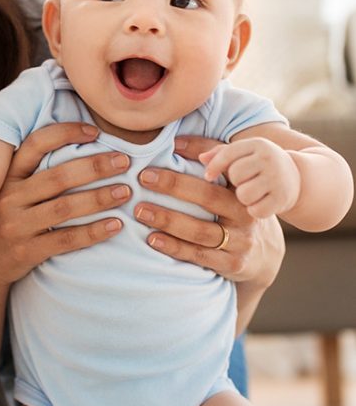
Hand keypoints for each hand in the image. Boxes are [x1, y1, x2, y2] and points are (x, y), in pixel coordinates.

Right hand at [0, 122, 130, 283]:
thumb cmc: (7, 218)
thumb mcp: (12, 190)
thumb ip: (36, 170)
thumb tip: (83, 143)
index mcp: (9, 176)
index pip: (37, 144)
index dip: (66, 133)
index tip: (96, 132)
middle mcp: (10, 197)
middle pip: (58, 177)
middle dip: (95, 167)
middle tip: (124, 162)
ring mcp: (16, 226)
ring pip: (64, 208)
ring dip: (99, 198)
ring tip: (125, 192)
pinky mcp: (25, 252)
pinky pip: (65, 240)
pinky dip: (93, 232)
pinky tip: (115, 225)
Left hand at [132, 135, 284, 286]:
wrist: (264, 252)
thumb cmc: (235, 206)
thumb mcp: (231, 182)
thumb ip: (210, 158)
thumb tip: (175, 142)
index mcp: (243, 187)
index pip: (222, 167)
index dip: (195, 156)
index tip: (165, 152)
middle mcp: (245, 213)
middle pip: (208, 197)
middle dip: (174, 186)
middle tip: (143, 179)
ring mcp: (240, 240)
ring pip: (201, 230)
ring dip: (168, 220)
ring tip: (140, 211)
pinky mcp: (232, 264)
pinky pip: (199, 255)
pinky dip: (174, 247)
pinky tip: (153, 239)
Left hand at [199, 137, 300, 218]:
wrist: (297, 178)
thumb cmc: (259, 165)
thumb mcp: (244, 154)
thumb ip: (219, 153)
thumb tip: (198, 156)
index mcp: (257, 144)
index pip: (228, 153)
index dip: (214, 166)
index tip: (208, 176)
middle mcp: (269, 159)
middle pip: (235, 174)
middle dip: (234, 182)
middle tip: (242, 183)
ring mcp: (278, 179)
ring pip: (244, 194)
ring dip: (243, 198)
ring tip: (250, 193)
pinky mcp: (282, 199)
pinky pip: (256, 210)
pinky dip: (254, 210)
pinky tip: (259, 204)